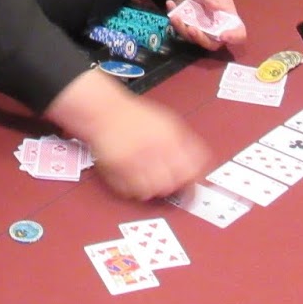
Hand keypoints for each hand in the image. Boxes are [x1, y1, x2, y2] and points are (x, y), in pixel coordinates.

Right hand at [48, 70, 209, 200]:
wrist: (103, 111)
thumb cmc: (133, 116)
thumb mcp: (166, 122)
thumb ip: (184, 142)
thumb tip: (199, 161)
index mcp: (168, 138)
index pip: (190, 166)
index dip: (193, 176)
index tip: (193, 181)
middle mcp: (152, 150)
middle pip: (172, 182)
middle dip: (174, 185)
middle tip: (172, 182)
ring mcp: (133, 161)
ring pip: (153, 190)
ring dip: (155, 188)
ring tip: (153, 180)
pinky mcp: (116, 170)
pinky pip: (131, 191)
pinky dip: (136, 190)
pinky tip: (136, 180)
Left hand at [166, 0, 247, 51]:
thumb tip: (216, 7)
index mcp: (228, 18)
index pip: (238, 32)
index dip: (234, 37)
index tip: (224, 35)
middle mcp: (216, 28)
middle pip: (214, 43)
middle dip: (202, 39)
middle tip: (191, 29)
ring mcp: (201, 31)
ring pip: (195, 40)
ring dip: (184, 31)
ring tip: (176, 16)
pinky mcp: (187, 30)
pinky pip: (181, 31)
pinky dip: (174, 21)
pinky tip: (171, 4)